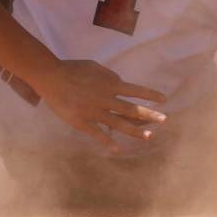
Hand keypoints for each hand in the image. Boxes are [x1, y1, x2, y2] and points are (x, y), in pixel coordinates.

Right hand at [32, 59, 166, 151]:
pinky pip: (98, 134)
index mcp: (110, 85)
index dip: (150, 95)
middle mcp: (106, 100)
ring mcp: (95, 113)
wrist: (52, 78)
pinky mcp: (83, 123)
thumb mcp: (95, 66)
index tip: (163, 100)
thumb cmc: (73, 69)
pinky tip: (119, 149)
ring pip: (119, 124)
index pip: (135, 90)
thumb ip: (109, 75)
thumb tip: (120, 82)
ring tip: (149, 137)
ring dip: (135, 131)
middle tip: (164, 120)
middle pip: (131, 109)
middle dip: (149, 115)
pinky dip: (109, 142)